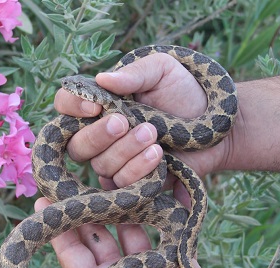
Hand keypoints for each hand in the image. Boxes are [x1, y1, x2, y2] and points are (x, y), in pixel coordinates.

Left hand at [18, 197, 241, 267]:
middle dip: (82, 214)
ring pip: (124, 229)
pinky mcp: (169, 255)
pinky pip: (154, 228)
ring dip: (113, 207)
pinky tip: (136, 190)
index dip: (60, 234)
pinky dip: (146, 211)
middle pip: (96, 239)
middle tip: (69, 185)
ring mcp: (144, 265)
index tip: (44, 207)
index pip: (74, 258)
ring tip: (101, 178)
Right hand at [56, 52, 232, 195]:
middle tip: (124, 122)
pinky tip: (158, 155)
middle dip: (98, 134)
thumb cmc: (183, 92)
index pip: (66, 105)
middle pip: (77, 145)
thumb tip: (103, 79)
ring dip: (125, 150)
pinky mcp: (132, 184)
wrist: (213, 123)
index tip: (95, 104)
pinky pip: (121, 185)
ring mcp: (114, 162)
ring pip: (100, 166)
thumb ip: (134, 74)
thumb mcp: (161, 71)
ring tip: (153, 133)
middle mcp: (100, 136)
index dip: (72, 106)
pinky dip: (137, 169)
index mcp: (99, 104)